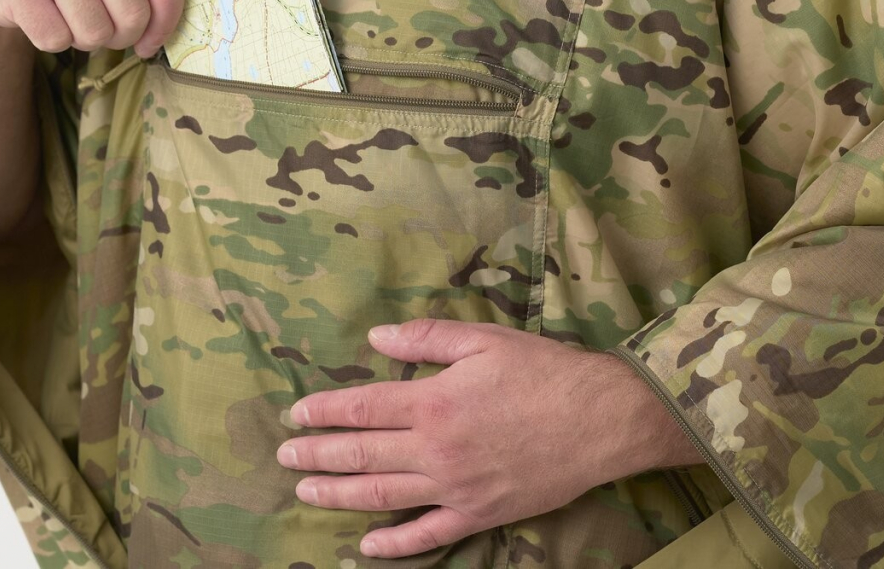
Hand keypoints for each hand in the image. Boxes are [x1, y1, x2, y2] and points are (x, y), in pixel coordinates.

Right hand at [0, 0, 183, 58]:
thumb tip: (169, 31)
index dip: (166, 25)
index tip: (151, 41)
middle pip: (133, 17)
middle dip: (122, 36)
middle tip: (105, 28)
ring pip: (95, 33)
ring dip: (87, 39)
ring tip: (73, 17)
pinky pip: (56, 40)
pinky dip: (54, 41)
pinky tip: (46, 17)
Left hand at [277, 318, 701, 559]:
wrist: (600, 419)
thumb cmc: (542, 371)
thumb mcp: (484, 339)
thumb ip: (427, 337)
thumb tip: (377, 336)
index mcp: (433, 401)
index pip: (363, 408)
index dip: (324, 412)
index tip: (295, 414)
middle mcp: (435, 450)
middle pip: (362, 456)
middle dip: (317, 455)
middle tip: (284, 455)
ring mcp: (455, 489)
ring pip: (382, 498)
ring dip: (338, 496)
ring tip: (305, 491)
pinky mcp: (478, 515)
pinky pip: (427, 537)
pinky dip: (394, 546)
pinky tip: (367, 546)